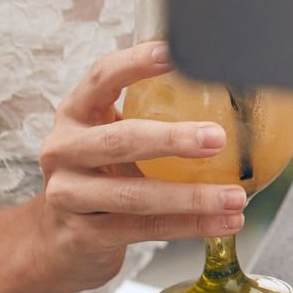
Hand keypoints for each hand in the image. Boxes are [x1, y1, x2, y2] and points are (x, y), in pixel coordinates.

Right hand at [27, 41, 247, 292]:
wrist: (57, 240)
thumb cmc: (100, 176)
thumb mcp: (112, 139)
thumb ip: (151, 116)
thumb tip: (233, 95)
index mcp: (76, 114)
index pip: (100, 78)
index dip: (134, 63)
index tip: (172, 52)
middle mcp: (64, 150)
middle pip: (119, 140)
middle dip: (171, 139)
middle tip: (218, 138)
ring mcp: (68, 195)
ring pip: (134, 196)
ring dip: (192, 196)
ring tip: (235, 195)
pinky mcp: (83, 236)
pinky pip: (144, 229)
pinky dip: (189, 226)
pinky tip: (224, 221)